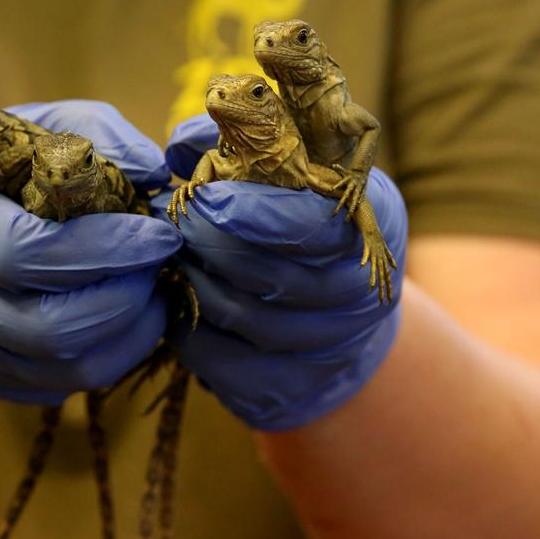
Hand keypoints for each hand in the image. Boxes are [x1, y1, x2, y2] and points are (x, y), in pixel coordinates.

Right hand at [0, 101, 181, 404]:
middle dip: (125, 291)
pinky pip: (79, 382)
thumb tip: (152, 170)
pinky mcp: (11, 383)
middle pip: (52, 326)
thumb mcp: (37, 133)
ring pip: (72, 366)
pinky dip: (124, 347)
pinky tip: (138, 306)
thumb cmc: (0, 179)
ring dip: (133, 323)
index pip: (25, 254)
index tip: (158, 228)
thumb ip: (95, 135)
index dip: (102, 246)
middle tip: (163, 255)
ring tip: (156, 277)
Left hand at [156, 114, 406, 430]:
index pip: (309, 224)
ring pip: (238, 317)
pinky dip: (185, 326)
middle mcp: (357, 295)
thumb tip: (181, 149)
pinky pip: (219, 361)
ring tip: (168, 250)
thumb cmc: (309, 224)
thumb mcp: (302, 173)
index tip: (200, 194)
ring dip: (189, 279)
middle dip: (204, 241)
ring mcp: (324, 349)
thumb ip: (245, 149)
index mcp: (370, 227)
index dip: (249, 211)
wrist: (343, 320)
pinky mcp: (285, 389)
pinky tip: (175, 295)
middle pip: (267, 274)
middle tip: (169, 218)